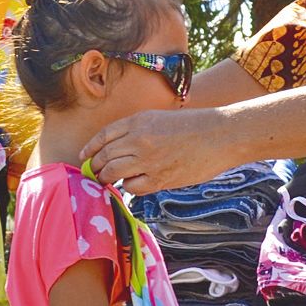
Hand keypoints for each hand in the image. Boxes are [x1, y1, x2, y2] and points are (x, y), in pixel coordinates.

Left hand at [82, 108, 236, 194]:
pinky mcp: (159, 179)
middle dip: (96, 166)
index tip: (84, 156)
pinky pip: (132, 187)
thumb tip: (115, 151)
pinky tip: (134, 184)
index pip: (103, 136)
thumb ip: (136, 131)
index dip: (90, 148)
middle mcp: (138, 139)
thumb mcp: (159, 118)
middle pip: (104, 156)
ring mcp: (148, 160)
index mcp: (138, 121)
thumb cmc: (194, 126)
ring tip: (108, 181)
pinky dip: (129, 187)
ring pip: (113, 173)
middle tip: (95, 173)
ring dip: (107, 179)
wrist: (221, 136)